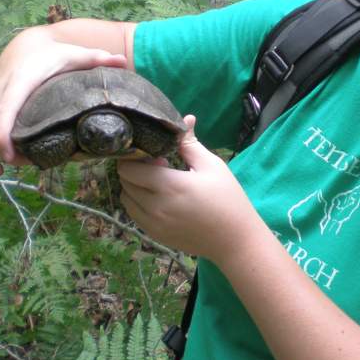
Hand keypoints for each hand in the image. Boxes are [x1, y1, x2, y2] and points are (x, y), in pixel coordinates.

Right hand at [0, 26, 126, 173]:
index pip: (6, 107)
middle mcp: (2, 89)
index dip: (3, 133)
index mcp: (21, 80)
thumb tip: (121, 61)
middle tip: (19, 165)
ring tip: (3, 170)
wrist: (28, 44)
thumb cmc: (55, 54)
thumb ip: (97, 58)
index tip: (10, 155)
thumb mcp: (75, 54)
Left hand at [117, 116, 263, 262]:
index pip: (128, 168)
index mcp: (169, 186)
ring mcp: (153, 224)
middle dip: (133, 169)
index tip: (154, 154)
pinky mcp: (154, 235)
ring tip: (157, 183)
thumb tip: (185, 118)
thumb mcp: (212, 166)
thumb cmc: (228, 199)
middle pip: (124, 182)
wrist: (235, 240)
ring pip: (125, 199)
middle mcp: (155, 207)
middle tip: (157, 166)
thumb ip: (190, 144)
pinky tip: (158, 198)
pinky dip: (138, 203)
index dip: (136, 157)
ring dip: (133, 187)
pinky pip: (134, 215)